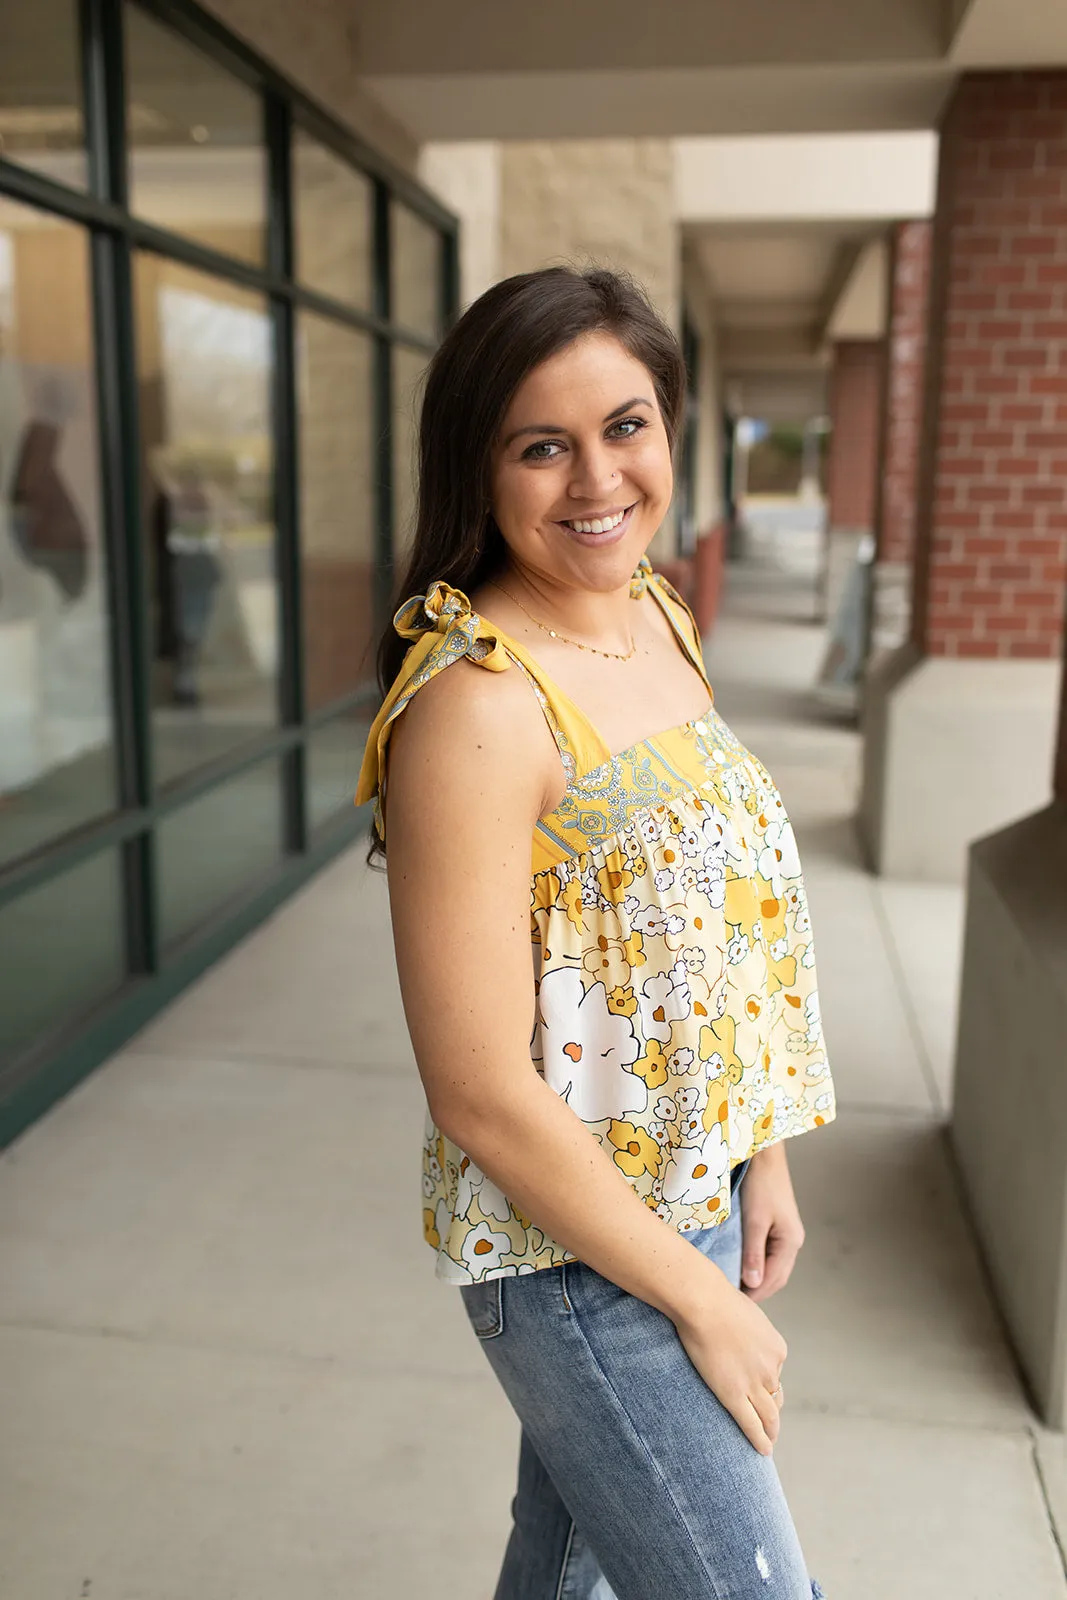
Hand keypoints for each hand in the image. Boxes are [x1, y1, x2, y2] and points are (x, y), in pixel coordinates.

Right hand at [673, 1268, 787, 1455]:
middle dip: (774, 1412)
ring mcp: (754, 1384)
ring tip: (769, 1442)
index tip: (762, 1392)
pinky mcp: (734, 1395)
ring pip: (768, 1415)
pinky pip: (752, 1424)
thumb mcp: (744, 1311)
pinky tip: (764, 1451)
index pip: (775, 1373)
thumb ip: (747, 1328)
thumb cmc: (716, 1299)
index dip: (768, 1384)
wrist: (704, 1302)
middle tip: (771, 1425)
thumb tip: (737, 1329)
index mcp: (776, 1348)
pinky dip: (760, 1440)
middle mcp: (772, 1368)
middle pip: (776, 1397)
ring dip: (770, 1431)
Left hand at [740, 1143, 805, 1303]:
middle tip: (734, 1300)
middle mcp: (793, 1242)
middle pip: (777, 1277)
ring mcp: (787, 1235)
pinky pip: (770, 1255)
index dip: (755, 1294)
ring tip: (736, 1288)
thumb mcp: (755, 1221)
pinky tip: (743, 1267)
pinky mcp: (778, 1227)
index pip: (774, 1279)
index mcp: (791, 1242)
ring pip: (774, 1267)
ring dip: (758, 1280)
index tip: (734, 1304)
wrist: (766, 1157)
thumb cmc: (761, 1186)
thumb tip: (752, 1284)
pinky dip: (758, 1266)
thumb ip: (754, 1253)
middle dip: (758, 1290)